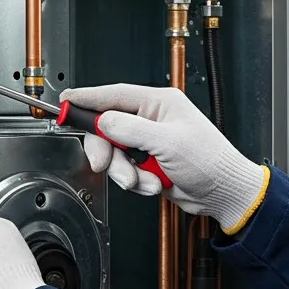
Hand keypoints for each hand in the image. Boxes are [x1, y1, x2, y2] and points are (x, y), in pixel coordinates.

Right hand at [59, 84, 267, 232]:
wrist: (224, 193)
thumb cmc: (210, 162)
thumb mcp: (167, 143)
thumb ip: (130, 130)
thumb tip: (103, 120)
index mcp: (159, 103)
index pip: (113, 95)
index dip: (86, 98)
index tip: (65, 101)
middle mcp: (152, 119)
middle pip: (108, 128)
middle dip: (106, 151)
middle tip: (103, 164)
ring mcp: (149, 141)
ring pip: (115, 153)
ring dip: (125, 172)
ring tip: (144, 180)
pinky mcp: (148, 162)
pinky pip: (126, 170)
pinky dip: (136, 181)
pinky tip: (153, 183)